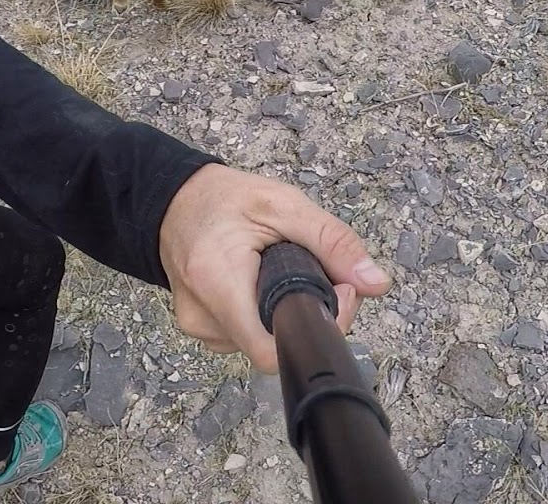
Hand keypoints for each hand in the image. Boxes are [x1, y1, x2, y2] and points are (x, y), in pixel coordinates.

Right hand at [158, 163, 391, 373]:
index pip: (272, 350)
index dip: (314, 328)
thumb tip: (375, 284)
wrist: (171, 200)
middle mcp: (201, 317)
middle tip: (318, 271)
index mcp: (218, 283)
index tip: (336, 290)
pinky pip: (244, 335)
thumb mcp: (284, 205)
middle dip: (305, 313)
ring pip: (261, 342)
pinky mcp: (199, 328)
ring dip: (283, 314)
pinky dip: (262, 314)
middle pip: (273, 346)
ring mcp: (197, 327)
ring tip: (282, 270)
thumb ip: (332, 241)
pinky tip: (261, 283)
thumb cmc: (223, 198)